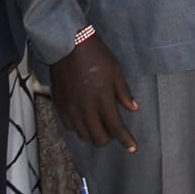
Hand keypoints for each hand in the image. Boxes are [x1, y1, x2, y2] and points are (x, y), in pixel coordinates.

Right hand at [51, 33, 139, 151]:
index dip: (125, 140)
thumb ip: (124, 93)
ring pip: (84, 135)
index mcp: (102, 98)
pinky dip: (80, 127)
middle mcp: (86, 108)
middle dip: (109, 138)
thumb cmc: (96, 56)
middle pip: (98, 137)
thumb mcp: (116, 71)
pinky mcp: (60, 106)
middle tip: (115, 130)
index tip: (133, 148)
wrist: (69, 46)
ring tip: (100, 124)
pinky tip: (86, 119)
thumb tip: (134, 108)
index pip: (115, 127)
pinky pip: (71, 127)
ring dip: (94, 134)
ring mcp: (71, 108)